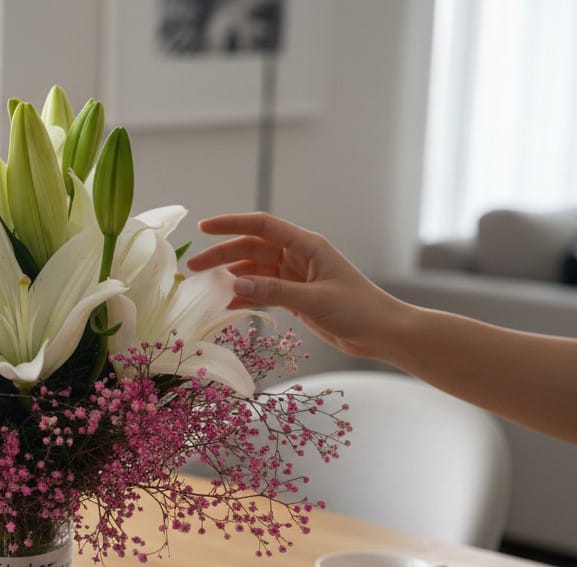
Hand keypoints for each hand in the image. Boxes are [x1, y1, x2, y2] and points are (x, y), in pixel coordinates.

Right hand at [186, 212, 408, 358]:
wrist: (382, 332)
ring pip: (254, 271)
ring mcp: (295, 276)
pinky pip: (263, 291)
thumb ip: (273, 291)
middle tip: (193, 269)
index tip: (204, 227)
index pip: (262, 226)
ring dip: (231, 278)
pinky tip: (228, 307)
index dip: (231, 224)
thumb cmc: (358, 310)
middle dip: (222, 256)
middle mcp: (298, 256)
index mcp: (307, 246)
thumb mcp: (314, 300)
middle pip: (252, 249)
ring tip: (205, 289)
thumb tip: (234, 284)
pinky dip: (245, 297)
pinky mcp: (296, 296)